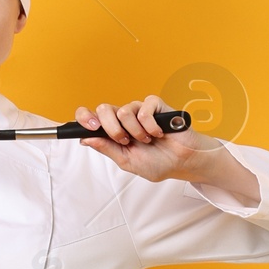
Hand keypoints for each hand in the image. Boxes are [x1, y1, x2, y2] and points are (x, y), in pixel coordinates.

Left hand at [75, 95, 257, 200]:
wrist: (183, 161)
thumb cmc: (159, 162)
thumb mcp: (127, 161)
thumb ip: (107, 148)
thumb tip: (85, 139)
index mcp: (114, 132)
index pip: (92, 117)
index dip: (84, 117)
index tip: (88, 127)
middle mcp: (124, 119)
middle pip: (103, 109)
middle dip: (111, 127)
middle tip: (123, 140)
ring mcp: (139, 111)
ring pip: (123, 110)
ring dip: (134, 131)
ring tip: (147, 140)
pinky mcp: (155, 105)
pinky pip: (143, 110)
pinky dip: (149, 125)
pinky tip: (158, 133)